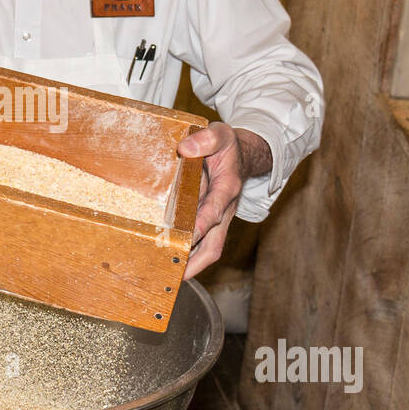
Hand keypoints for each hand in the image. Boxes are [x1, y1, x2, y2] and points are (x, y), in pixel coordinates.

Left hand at [176, 124, 270, 278]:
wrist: (241, 154)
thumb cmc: (227, 146)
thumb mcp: (220, 134)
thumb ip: (206, 139)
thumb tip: (185, 149)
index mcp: (227, 188)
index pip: (215, 210)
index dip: (203, 223)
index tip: (190, 235)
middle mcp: (224, 209)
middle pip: (214, 244)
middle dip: (196, 263)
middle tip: (175, 275)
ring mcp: (217, 219)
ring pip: (207, 249)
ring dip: (190, 265)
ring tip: (167, 276)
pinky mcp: (210, 222)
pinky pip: (200, 243)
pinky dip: (187, 254)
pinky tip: (168, 260)